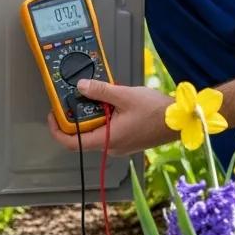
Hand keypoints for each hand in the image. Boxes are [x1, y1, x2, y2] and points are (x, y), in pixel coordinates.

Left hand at [46, 78, 174, 155]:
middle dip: (80, 114)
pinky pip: (109, 128)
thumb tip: (81, 86)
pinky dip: (106, 115)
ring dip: (95, 112)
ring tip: (104, 95)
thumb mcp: (125, 95)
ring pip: (97, 129)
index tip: (53, 114)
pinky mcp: (127, 139)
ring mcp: (120, 144)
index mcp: (108, 140)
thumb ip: (100, 91)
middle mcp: (111, 147)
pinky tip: (116, 101)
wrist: (180, 121)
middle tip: (81, 95)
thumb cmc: (157, 112)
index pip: (72, 143)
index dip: (58, 129)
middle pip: (84, 133)